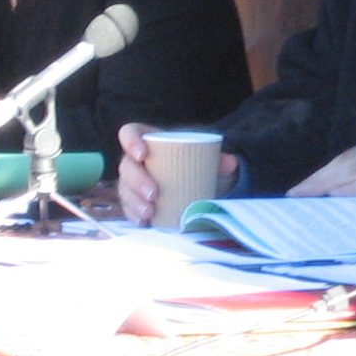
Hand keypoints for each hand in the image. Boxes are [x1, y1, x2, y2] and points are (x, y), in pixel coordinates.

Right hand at [117, 122, 243, 223]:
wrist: (196, 183)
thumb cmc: (195, 164)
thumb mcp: (207, 160)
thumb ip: (219, 160)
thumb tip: (231, 162)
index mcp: (149, 141)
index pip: (131, 133)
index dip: (131, 141)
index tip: (143, 154)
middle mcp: (135, 160)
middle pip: (127, 166)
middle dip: (137, 181)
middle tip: (154, 194)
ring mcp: (131, 181)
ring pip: (124, 189)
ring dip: (134, 202)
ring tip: (150, 212)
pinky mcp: (133, 200)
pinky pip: (127, 207)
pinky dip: (134, 215)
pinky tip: (143, 222)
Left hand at [290, 128, 355, 197]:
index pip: (346, 160)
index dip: (323, 174)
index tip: (304, 187)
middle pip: (341, 166)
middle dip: (316, 181)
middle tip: (293, 196)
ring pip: (350, 174)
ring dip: (325, 186)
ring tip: (305, 199)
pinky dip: (351, 191)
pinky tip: (336, 199)